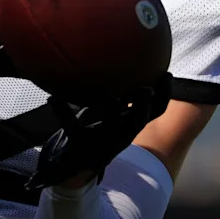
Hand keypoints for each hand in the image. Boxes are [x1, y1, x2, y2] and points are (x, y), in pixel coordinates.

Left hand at [25, 73, 171, 189]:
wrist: (78, 163)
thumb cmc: (99, 128)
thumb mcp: (113, 112)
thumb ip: (119, 91)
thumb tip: (118, 55)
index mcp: (131, 124)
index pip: (155, 111)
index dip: (164, 94)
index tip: (166, 74)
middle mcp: (121, 134)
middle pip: (139, 122)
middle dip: (143, 106)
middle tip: (144, 89)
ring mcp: (102, 142)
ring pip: (111, 130)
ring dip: (113, 114)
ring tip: (111, 99)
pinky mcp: (80, 145)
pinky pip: (72, 127)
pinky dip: (63, 112)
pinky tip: (53, 98)